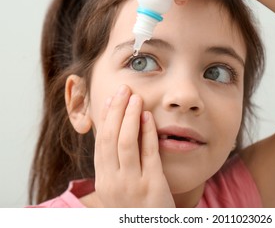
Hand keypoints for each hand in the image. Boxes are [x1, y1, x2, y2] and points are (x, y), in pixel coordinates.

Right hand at [94, 85, 174, 206]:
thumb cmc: (137, 207)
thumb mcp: (120, 187)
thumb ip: (117, 164)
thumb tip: (116, 135)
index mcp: (103, 179)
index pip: (100, 141)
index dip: (105, 117)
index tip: (111, 98)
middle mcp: (112, 181)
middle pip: (110, 138)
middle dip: (116, 110)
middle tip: (124, 89)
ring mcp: (131, 184)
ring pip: (125, 143)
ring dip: (129, 117)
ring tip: (135, 98)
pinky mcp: (152, 186)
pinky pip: (148, 154)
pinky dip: (147, 133)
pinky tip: (149, 117)